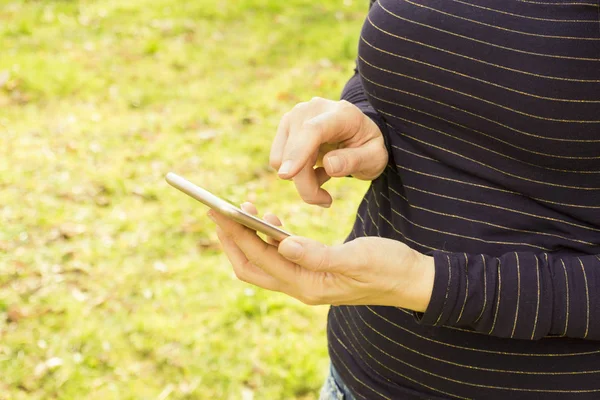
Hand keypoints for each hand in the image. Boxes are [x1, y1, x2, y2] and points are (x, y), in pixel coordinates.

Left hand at [209, 203, 433, 311]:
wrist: (411, 280)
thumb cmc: (389, 267)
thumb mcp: (357, 257)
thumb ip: (318, 254)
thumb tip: (282, 243)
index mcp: (308, 284)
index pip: (259, 257)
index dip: (236, 233)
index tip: (218, 209)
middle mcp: (301, 287)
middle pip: (250, 267)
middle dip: (230, 239)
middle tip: (217, 210)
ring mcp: (306, 283)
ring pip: (262, 264)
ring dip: (246, 239)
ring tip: (242, 210)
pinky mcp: (312, 275)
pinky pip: (278, 260)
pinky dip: (267, 241)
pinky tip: (272, 223)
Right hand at [270, 97, 387, 207]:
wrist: (358, 132)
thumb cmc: (367, 146)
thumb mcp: (375, 157)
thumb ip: (355, 160)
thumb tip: (329, 165)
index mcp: (341, 114)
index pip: (313, 130)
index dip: (299, 152)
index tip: (287, 175)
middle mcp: (311, 109)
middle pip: (294, 152)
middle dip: (307, 185)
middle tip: (326, 200)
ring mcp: (294, 117)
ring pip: (281, 160)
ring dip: (301, 179)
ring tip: (325, 173)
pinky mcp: (284, 128)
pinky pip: (278, 161)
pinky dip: (295, 172)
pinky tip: (315, 166)